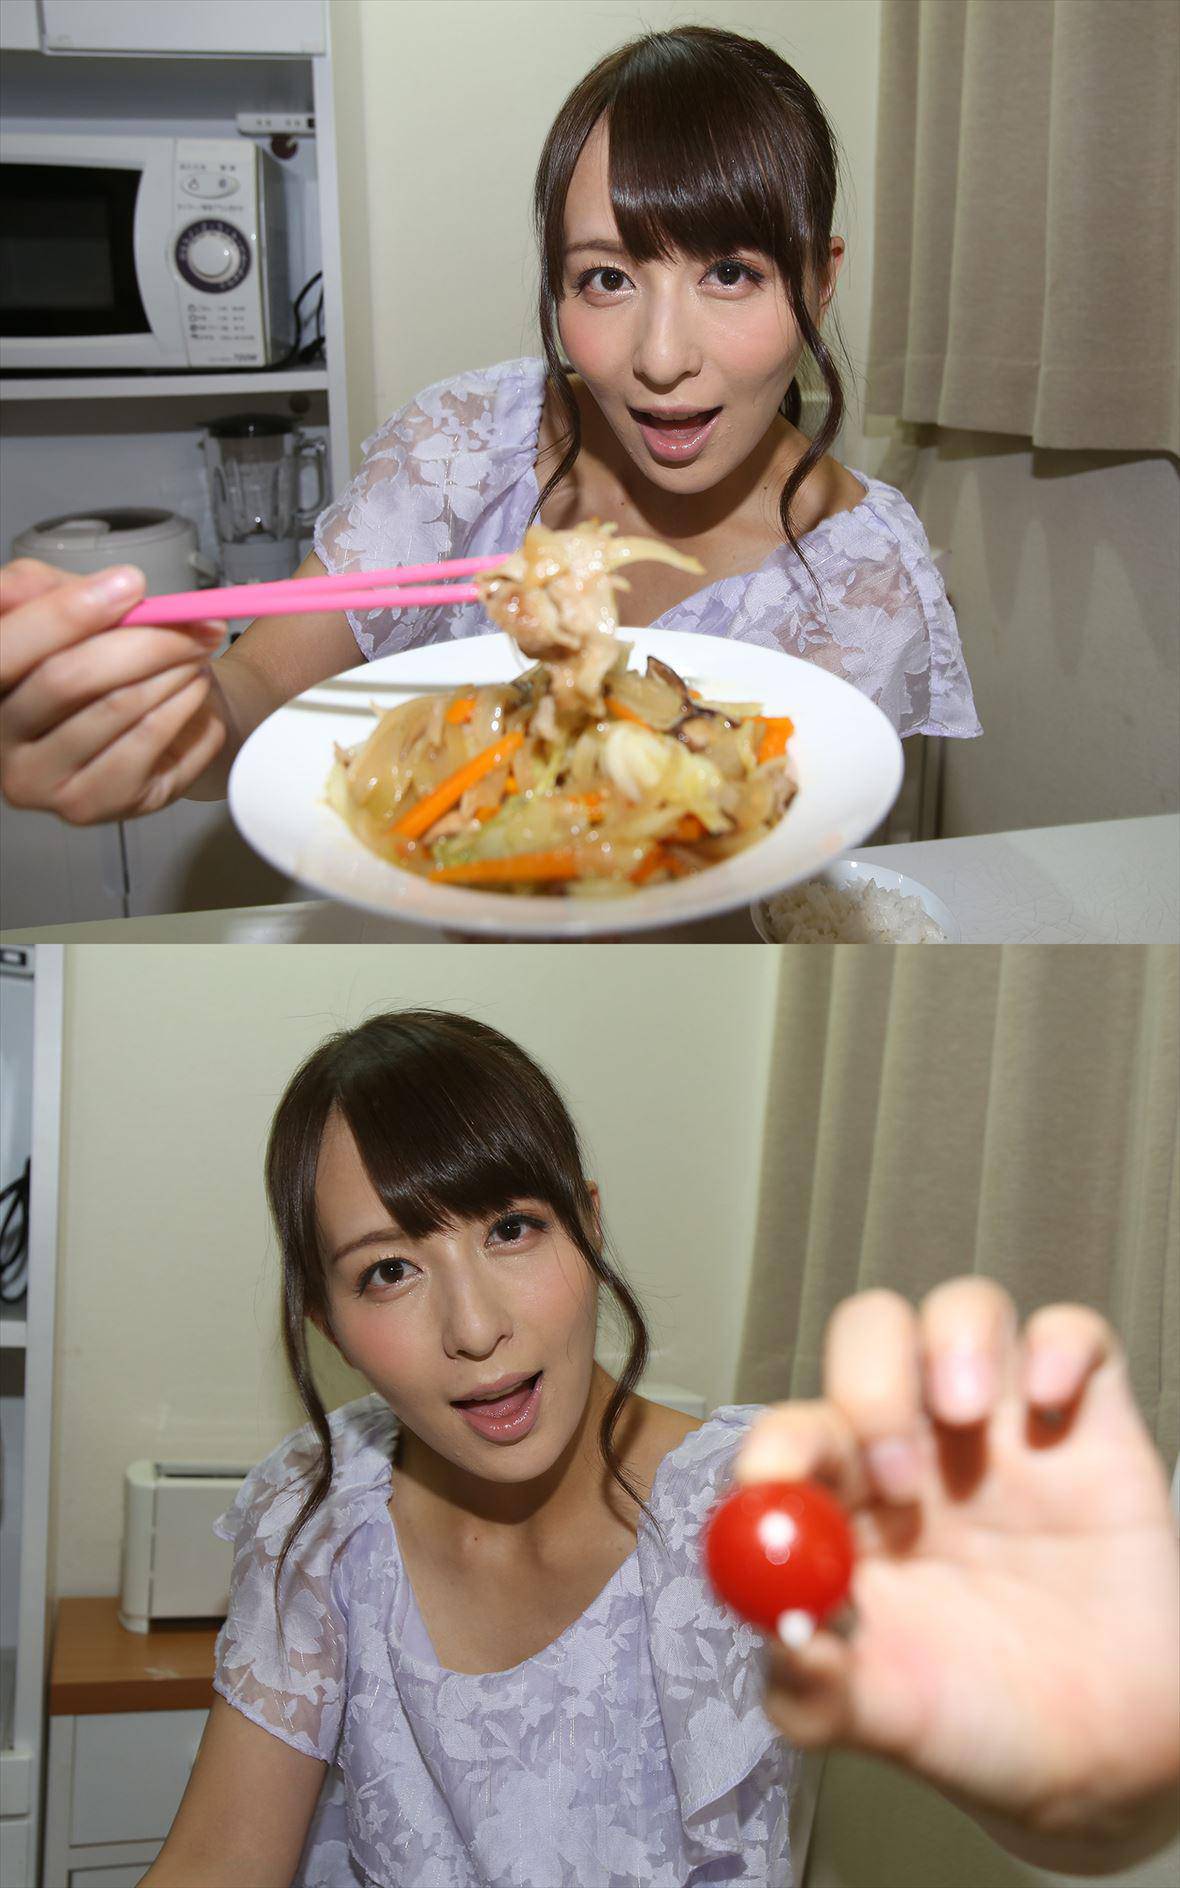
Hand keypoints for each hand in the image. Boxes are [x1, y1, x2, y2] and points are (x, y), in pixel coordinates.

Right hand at [0, 557, 228, 822]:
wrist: (153, 727)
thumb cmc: (99, 664)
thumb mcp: (63, 613)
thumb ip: (49, 591)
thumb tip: (89, 585)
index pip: (5, 649)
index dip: (64, 613)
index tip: (129, 585)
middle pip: (66, 679)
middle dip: (143, 642)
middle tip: (191, 625)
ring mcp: (40, 783)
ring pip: (117, 708)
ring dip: (174, 672)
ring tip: (197, 653)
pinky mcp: (89, 807)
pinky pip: (148, 743)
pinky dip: (186, 707)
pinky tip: (196, 691)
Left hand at [735, 1279, 1179, 1845]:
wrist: (1102, 1751)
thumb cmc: (974, 1720)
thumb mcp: (883, 1719)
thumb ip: (814, 1689)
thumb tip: (775, 1633)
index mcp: (846, 1500)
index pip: (794, 1431)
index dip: (780, 1443)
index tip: (780, 1481)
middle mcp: (916, 1441)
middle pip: (869, 1338)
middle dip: (870, 1384)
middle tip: (899, 1474)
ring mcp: (1003, 1423)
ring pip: (962, 1308)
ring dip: (954, 1340)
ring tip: (970, 1419)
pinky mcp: (1086, 1420)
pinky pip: (1074, 1332)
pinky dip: (1060, 1344)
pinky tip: (1051, 1411)